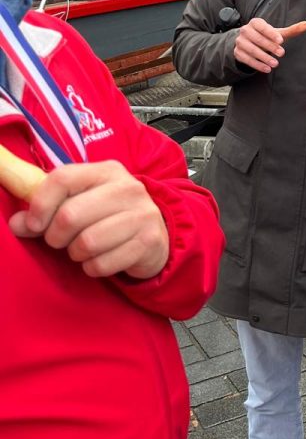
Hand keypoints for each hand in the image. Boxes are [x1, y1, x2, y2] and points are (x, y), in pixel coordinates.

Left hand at [9, 160, 170, 278]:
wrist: (156, 235)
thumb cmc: (110, 216)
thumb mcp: (82, 202)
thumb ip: (47, 209)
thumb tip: (16, 224)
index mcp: (107, 171)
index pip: (63, 178)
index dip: (40, 204)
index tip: (32, 224)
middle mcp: (127, 188)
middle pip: (70, 215)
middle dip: (55, 236)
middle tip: (60, 241)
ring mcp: (142, 214)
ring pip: (86, 242)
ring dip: (76, 253)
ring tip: (83, 249)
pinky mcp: (148, 242)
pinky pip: (102, 263)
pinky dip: (94, 268)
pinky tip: (101, 259)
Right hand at [234, 16, 305, 72]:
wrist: (248, 43)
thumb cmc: (266, 36)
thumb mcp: (277, 33)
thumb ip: (292, 30)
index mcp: (255, 23)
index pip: (262, 26)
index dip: (271, 33)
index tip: (281, 41)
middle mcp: (245, 31)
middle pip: (257, 39)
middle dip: (270, 47)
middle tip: (282, 53)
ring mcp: (240, 42)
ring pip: (251, 50)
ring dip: (264, 57)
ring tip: (275, 64)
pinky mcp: (238, 53)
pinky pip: (247, 59)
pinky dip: (257, 65)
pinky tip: (267, 69)